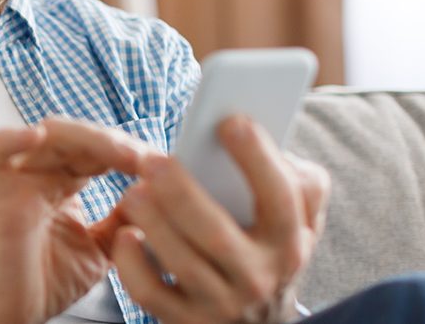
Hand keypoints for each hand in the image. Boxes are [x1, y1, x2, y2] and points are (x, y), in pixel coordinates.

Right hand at [0, 116, 154, 323]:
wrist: (16, 314)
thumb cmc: (48, 282)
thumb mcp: (104, 248)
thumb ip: (125, 220)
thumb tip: (155, 194)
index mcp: (64, 182)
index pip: (98, 149)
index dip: (129, 150)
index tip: (162, 165)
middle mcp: (41, 175)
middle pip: (77, 135)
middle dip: (116, 142)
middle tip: (146, 158)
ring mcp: (19, 181)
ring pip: (48, 135)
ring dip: (88, 137)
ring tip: (120, 153)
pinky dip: (10, 140)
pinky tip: (36, 136)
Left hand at [110, 116, 329, 323]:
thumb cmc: (270, 249)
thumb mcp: (299, 221)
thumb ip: (298, 181)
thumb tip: (266, 140)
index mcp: (289, 241)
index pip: (281, 198)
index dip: (257, 158)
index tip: (229, 121)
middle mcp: (258, 277)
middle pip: (217, 235)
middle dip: (181, 194)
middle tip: (153, 160)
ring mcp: (222, 304)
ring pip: (182, 263)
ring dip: (153, 223)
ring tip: (133, 191)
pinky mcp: (187, 321)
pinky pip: (152, 294)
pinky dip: (132, 265)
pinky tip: (125, 235)